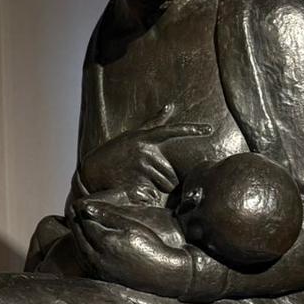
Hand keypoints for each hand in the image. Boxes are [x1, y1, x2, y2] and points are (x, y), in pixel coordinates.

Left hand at [72, 200, 191, 290]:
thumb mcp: (132, 226)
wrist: (163, 274)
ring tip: (77, 222)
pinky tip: (84, 241)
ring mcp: (98, 268)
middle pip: (79, 235)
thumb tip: (87, 207)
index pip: (85, 222)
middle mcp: (98, 257)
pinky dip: (82, 248)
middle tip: (73, 210)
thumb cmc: (151, 247)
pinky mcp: (101, 276)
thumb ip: (108, 216)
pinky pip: (85, 259)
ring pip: (79, 248)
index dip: (80, 211)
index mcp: (106, 242)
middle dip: (75, 221)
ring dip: (76, 234)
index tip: (77, 203)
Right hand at [76, 105, 212, 198]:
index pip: (172, 131)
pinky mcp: (133, 182)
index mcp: (145, 138)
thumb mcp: (134, 134)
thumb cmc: (117, 151)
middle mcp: (144, 150)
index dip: (192, 130)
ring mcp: (138, 167)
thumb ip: (155, 122)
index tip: (210, 129)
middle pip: (172, 174)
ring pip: (166, 186)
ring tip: (139, 181)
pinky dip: (149, 197)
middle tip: (146, 176)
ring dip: (158, 189)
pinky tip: (134, 189)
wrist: (93, 169)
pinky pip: (155, 195)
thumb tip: (170, 106)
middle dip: (165, 180)